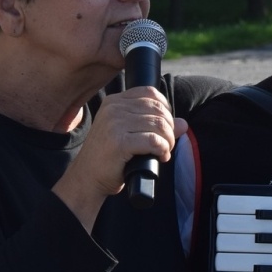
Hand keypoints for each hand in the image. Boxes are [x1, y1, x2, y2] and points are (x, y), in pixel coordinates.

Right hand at [53, 86, 181, 230]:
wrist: (87, 178)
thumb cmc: (109, 158)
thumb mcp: (129, 135)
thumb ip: (154, 126)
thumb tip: (184, 124)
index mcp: (114, 101)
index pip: (150, 92)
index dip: (165, 108)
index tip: (166, 126)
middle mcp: (113, 108)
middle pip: (157, 109)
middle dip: (169, 128)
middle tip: (167, 144)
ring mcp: (115, 124)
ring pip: (158, 124)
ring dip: (168, 141)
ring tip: (164, 151)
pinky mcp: (119, 142)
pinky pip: (153, 140)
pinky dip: (163, 149)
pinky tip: (160, 157)